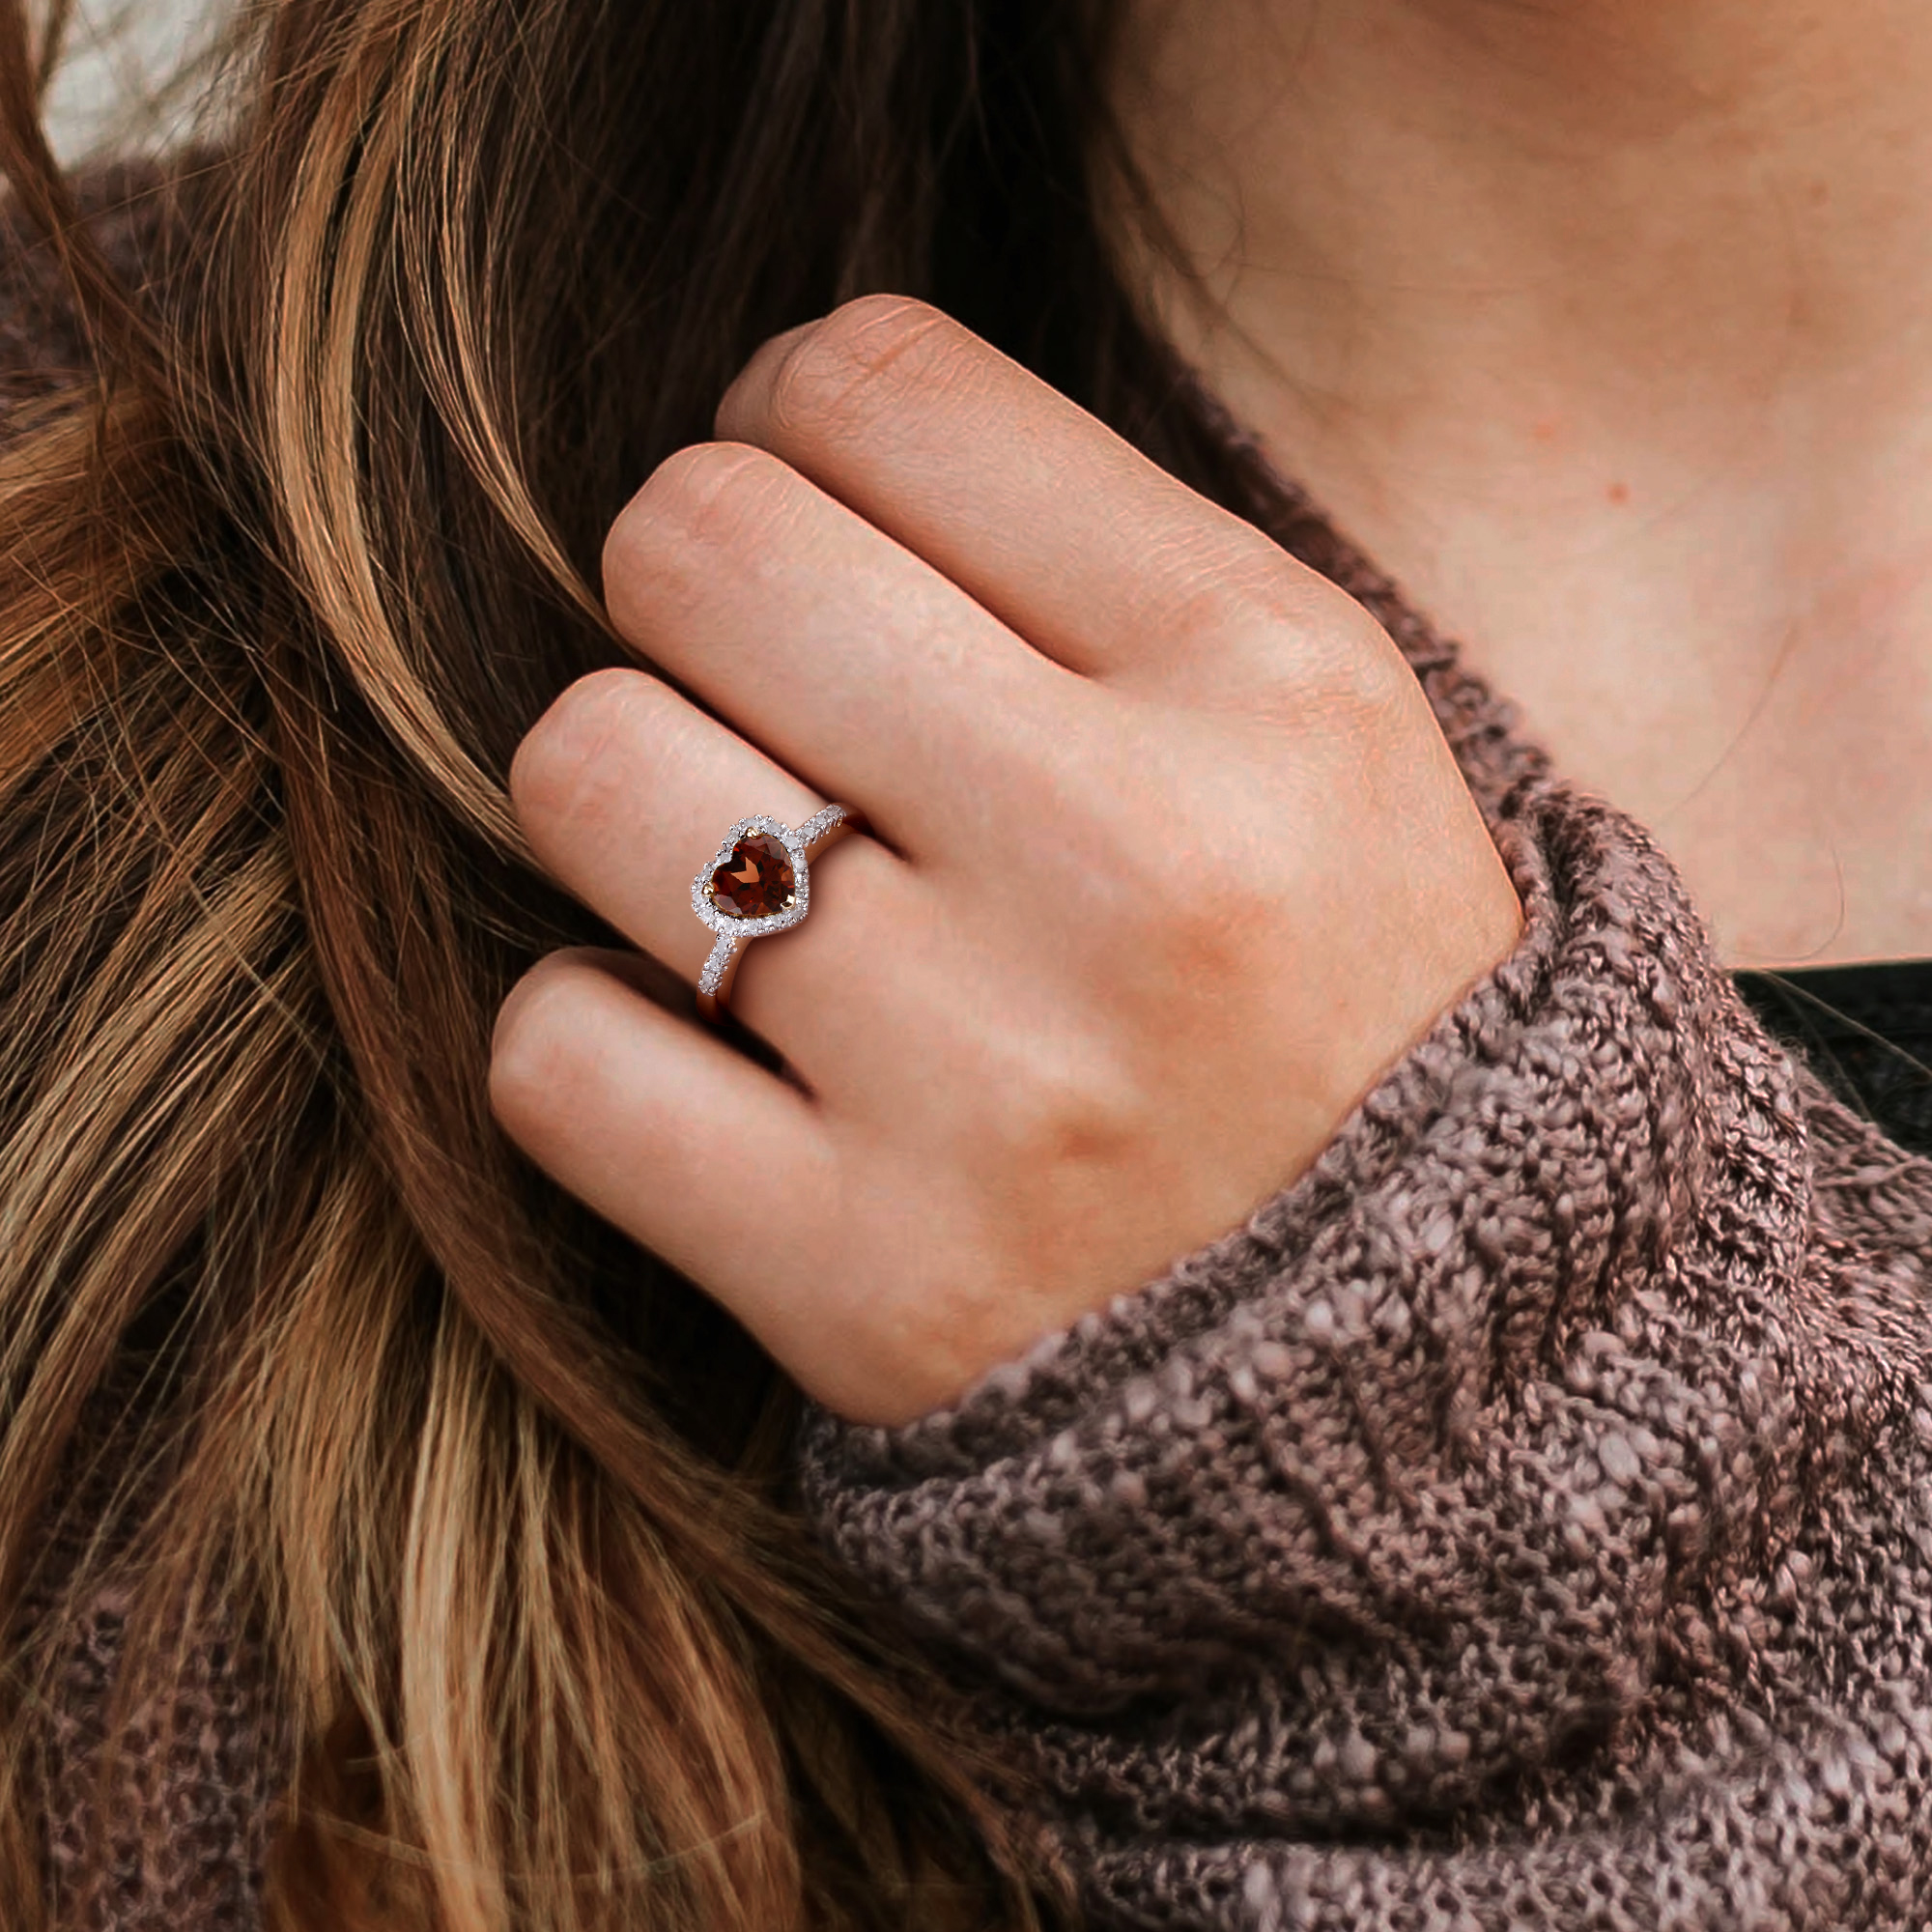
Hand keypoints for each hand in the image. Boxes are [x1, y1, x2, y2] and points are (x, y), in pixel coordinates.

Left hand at [488, 296, 1521, 1425]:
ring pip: (587, 774)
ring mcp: (988, 1088)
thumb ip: (1086, 556)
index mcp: (1266, 681)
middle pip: (692, 542)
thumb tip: (784, 425)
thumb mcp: (1325, 737)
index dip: (794, 418)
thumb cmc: (1353, 1016)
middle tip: (766, 694)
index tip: (821, 519)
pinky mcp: (861, 1284)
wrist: (1437, 1383)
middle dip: (694, 592)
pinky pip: (553, 1056)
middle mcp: (1130, 863)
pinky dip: (594, 1037)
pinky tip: (711, 1059)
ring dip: (627, 806)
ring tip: (744, 880)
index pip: (876, 385)